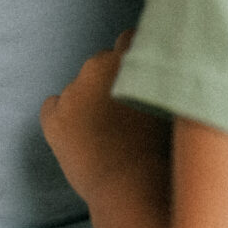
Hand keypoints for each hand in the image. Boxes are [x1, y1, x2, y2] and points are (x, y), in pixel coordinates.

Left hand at [41, 32, 168, 203]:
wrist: (135, 188)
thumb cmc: (166, 151)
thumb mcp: (175, 104)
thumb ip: (163, 82)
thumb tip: (164, 76)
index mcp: (131, 58)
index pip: (129, 39)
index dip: (134, 60)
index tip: (139, 78)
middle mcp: (98, 65)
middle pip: (102, 63)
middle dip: (110, 81)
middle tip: (125, 115)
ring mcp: (73, 91)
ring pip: (79, 89)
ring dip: (88, 103)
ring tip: (108, 137)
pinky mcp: (53, 118)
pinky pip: (53, 109)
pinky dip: (63, 120)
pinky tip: (82, 141)